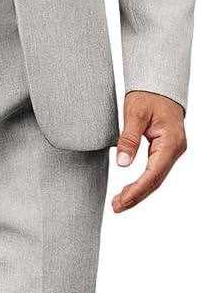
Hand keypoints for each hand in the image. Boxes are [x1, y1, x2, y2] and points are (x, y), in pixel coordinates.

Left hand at [112, 91, 186, 212]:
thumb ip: (129, 139)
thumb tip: (122, 163)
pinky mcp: (166, 151)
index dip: (136, 190)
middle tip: (116, 207)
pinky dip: (142, 183)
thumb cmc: (149, 95)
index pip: (153, 173)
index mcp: (170, 142)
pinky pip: (155, 171)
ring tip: (119, 203)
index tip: (121, 200)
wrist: (159, 85)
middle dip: (136, 196)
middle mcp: (175, 149)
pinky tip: (130, 190)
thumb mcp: (135, 113)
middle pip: (155, 181)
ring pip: (156, 178)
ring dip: (138, 192)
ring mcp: (172, 151)